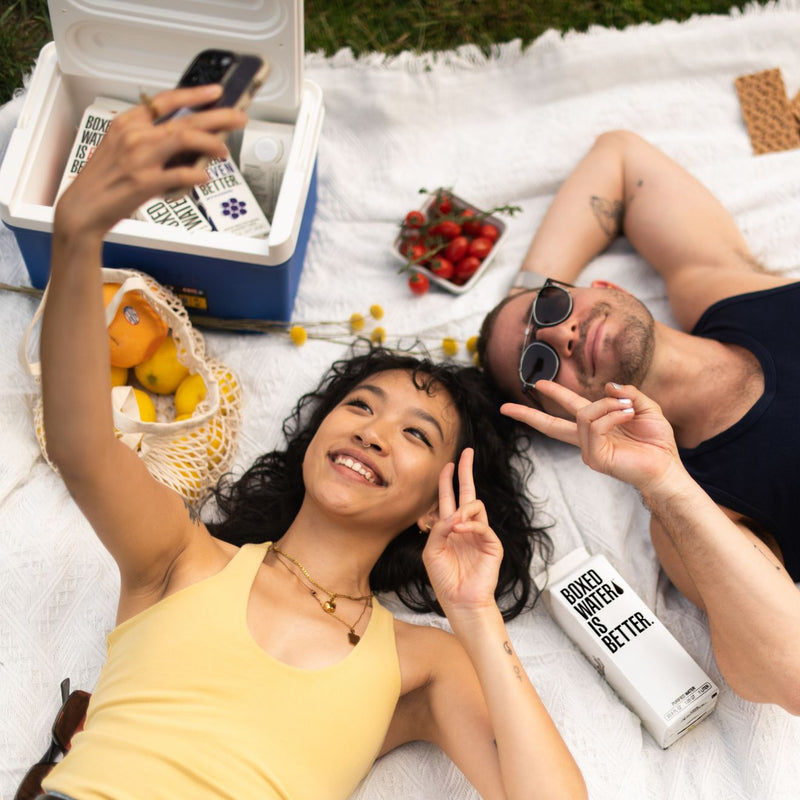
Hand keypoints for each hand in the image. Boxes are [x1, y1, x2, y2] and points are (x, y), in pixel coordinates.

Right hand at [54, 85, 246, 238]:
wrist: (83, 208)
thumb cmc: (104, 181)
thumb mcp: (120, 149)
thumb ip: (150, 140)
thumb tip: (187, 142)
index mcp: (127, 123)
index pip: (165, 101)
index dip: (194, 94)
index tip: (215, 92)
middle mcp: (134, 136)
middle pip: (184, 119)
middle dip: (217, 116)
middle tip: (237, 117)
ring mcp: (140, 158)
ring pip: (185, 139)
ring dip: (211, 143)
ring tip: (224, 149)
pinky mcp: (145, 182)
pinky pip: (181, 174)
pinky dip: (197, 175)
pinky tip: (204, 177)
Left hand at [422, 448, 503, 616]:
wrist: (460, 601)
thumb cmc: (444, 578)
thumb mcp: (432, 551)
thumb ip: (438, 529)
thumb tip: (453, 515)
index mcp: (450, 527)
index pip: (450, 497)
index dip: (448, 480)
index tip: (447, 464)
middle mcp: (466, 526)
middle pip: (468, 491)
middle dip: (467, 471)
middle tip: (467, 452)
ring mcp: (480, 534)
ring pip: (476, 505)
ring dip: (463, 510)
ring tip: (454, 525)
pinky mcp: (492, 544)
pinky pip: (482, 525)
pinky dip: (470, 525)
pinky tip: (459, 531)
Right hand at [501, 381, 680, 493]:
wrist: (667, 468)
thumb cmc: (657, 443)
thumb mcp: (645, 408)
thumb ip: (626, 394)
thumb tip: (606, 386)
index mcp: (596, 428)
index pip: (567, 411)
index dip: (552, 396)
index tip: (537, 386)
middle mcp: (587, 439)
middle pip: (550, 425)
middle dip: (528, 415)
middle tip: (505, 407)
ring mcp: (588, 450)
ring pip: (584, 414)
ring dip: (609, 405)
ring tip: (629, 409)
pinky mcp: (594, 458)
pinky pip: (595, 426)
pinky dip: (612, 416)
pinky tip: (627, 416)